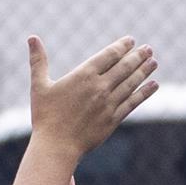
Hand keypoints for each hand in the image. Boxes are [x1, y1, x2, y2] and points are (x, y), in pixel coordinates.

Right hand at [27, 34, 157, 159]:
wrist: (56, 147)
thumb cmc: (45, 117)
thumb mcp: (39, 86)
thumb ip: (38, 61)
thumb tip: (31, 37)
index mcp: (83, 75)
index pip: (109, 55)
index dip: (122, 46)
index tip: (131, 41)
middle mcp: (99, 87)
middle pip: (124, 67)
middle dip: (138, 56)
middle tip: (148, 49)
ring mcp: (108, 104)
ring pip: (131, 83)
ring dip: (144, 71)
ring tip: (153, 62)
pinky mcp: (113, 120)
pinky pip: (133, 102)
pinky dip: (144, 93)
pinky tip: (153, 85)